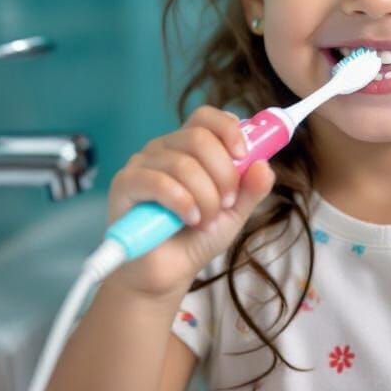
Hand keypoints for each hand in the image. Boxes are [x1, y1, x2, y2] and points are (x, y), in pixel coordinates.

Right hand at [105, 106, 275, 300]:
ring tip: (205, 220)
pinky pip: (158, 182)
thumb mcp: (235, 213)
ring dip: (205, 197)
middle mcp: (164, 148)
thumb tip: (265, 165)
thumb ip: (252, 189)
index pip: (206, 117)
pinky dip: (182, 202)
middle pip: (199, 137)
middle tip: (227, 203)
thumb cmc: (197, 238)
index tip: (244, 155)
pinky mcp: (124, 185)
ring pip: (183, 164)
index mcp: (189, 147)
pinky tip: (189, 220)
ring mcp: (142, 164)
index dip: (228, 129)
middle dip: (223, 173)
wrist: (167, 273)